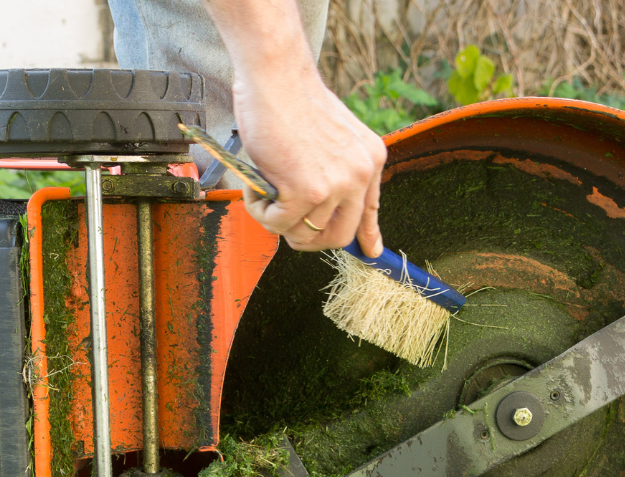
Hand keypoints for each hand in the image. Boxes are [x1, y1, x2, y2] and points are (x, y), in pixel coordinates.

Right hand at [232, 71, 385, 254]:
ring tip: (261, 188)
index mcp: (370, 159)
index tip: (369, 252)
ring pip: (303, 233)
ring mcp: (335, 185)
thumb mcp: (333, 136)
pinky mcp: (306, 190)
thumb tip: (326, 202)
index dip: (367, 236)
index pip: (371, 211)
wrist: (276, 75)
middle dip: (308, 238)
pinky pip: (278, 224)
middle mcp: (359, 174)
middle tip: (283, 220)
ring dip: (275, 218)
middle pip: (339, 237)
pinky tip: (253, 184)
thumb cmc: (292, 99)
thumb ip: (337, 168)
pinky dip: (259, 210)